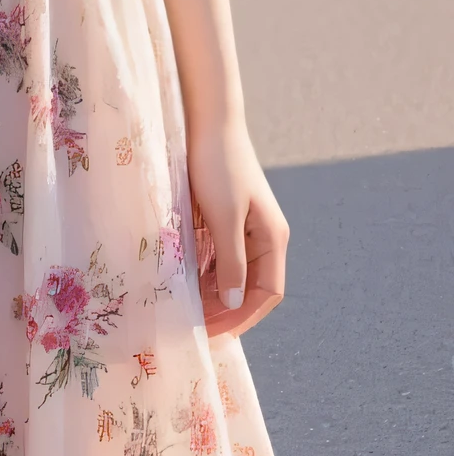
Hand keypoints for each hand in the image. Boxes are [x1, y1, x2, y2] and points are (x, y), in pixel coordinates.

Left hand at [187, 120, 288, 338]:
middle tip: (195, 329)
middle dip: (226, 311)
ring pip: (232, 274)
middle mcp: (263, 237)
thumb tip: (235, 306)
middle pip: (250, 288)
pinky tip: (183, 283)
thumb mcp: (225, 218)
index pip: (267, 294)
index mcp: (272, 238)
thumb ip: (231, 264)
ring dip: (212, 295)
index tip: (215, 335)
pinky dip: (203, 273)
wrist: (208, 120)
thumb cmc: (219, 165)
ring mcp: (243, 227)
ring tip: (186, 311)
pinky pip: (217, 256)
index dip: (243, 318)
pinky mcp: (224, 218)